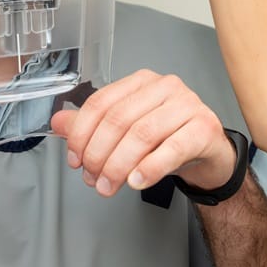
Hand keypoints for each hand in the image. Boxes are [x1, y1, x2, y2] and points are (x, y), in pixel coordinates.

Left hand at [51, 70, 235, 196]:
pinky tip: (136, 181)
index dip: (82, 133)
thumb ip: (92, 125)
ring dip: (119, 165)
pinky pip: (173, 148)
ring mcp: (187, 104)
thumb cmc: (167, 136)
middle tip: (93, 179)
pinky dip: (150, 167)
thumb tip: (58, 123)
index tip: (75, 158)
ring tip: (109, 185)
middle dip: (99, 154)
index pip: (102, 102)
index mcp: (141, 81)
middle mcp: (165, 87)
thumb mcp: (127, 130)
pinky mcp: (204, 127)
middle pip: (119, 119)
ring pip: (142, 134)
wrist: (208, 151)